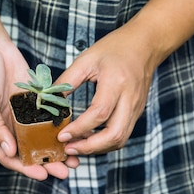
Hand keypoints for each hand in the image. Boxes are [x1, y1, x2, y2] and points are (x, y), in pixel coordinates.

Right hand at [0, 0, 78, 179]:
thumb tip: (10, 152)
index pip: (9, 157)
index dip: (26, 168)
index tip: (42, 175)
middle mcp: (8, 128)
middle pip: (29, 152)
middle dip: (46, 163)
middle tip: (64, 173)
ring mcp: (22, 116)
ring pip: (41, 138)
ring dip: (56, 149)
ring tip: (73, 161)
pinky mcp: (34, 103)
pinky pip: (48, 119)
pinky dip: (60, 128)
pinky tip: (74, 134)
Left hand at [56, 21, 156, 155]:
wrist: (145, 45)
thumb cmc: (114, 48)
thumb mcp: (86, 59)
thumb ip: (67, 80)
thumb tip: (49, 100)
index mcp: (116, 83)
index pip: (99, 113)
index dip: (80, 128)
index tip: (62, 135)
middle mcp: (130, 99)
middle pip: (114, 134)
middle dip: (90, 147)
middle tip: (68, 148)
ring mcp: (136, 108)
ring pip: (120, 139)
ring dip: (97, 148)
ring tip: (76, 146)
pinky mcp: (137, 113)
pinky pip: (122, 134)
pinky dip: (105, 142)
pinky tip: (89, 139)